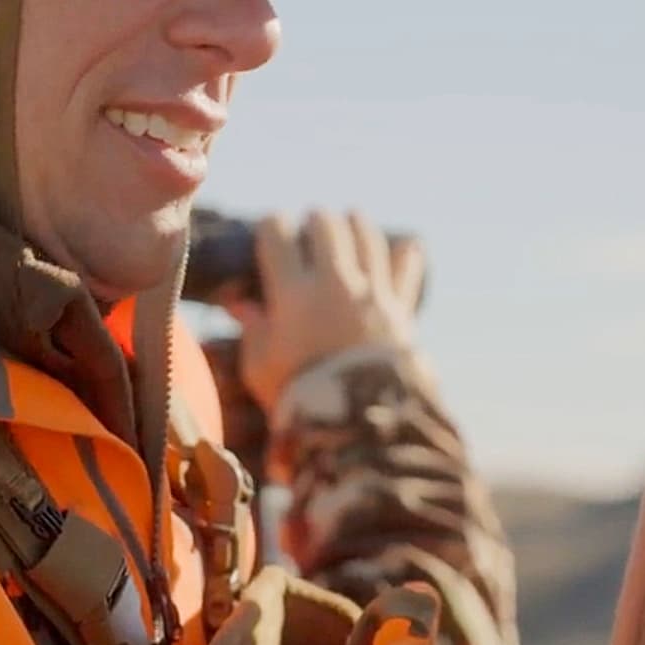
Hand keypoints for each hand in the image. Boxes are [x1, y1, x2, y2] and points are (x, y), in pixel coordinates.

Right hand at [224, 210, 426, 411]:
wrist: (359, 422)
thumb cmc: (300, 397)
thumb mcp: (260, 368)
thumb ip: (252, 329)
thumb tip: (238, 303)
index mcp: (292, 293)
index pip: (276, 234)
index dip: (272, 227)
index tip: (271, 232)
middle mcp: (333, 282)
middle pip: (325, 225)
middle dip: (315, 221)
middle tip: (310, 228)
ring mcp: (371, 292)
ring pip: (366, 236)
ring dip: (355, 224)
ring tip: (351, 220)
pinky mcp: (401, 308)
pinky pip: (406, 268)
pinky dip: (405, 255)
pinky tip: (404, 248)